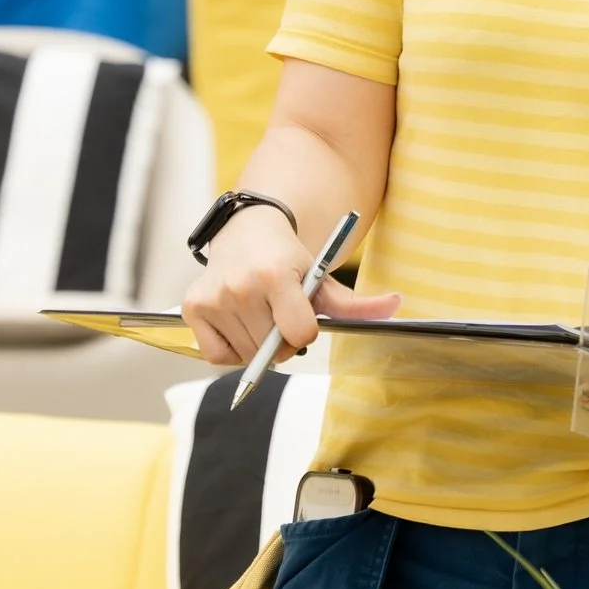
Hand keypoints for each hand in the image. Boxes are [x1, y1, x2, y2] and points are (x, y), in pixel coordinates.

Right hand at [181, 204, 399, 366]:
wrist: (248, 232)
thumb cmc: (288, 260)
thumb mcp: (322, 277)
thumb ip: (356, 303)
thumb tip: (396, 305)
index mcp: (275, 275)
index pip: (300, 333)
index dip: (305, 332)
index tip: (302, 317)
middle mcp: (240, 286)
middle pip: (273, 348)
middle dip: (282, 340)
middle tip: (279, 314)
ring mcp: (214, 297)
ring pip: (247, 355)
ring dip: (257, 346)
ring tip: (260, 316)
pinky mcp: (192, 307)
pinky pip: (217, 356)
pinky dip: (230, 351)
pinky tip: (238, 325)